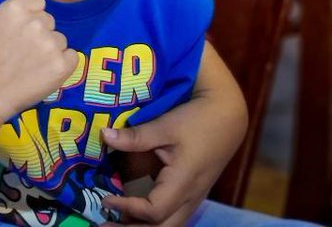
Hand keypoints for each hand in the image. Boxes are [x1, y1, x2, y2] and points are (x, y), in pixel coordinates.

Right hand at [0, 0, 75, 128]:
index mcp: (17, 7)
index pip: (39, 5)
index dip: (28, 20)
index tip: (13, 36)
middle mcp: (36, 22)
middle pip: (49, 22)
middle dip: (38, 36)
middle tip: (18, 53)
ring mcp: (50, 44)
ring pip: (60, 40)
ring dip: (49, 52)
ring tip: (28, 65)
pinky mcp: (62, 65)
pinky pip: (72, 57)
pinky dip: (62, 66)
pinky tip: (42, 73)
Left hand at [100, 43, 247, 226]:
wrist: (227, 116)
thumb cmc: (197, 120)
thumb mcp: (165, 126)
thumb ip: (136, 136)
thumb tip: (104, 135)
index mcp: (183, 183)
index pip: (154, 211)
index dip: (128, 208)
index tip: (106, 199)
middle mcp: (190, 198)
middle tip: (104, 225)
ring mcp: (193, 198)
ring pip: (170, 226)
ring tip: (115, 223)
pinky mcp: (192, 194)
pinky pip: (174, 217)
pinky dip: (153, 221)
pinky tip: (133, 215)